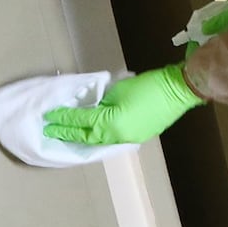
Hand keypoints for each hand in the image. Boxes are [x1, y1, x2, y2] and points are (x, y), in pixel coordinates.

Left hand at [44, 63, 204, 144]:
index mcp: (109, 123)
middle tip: (50, 131)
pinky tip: (92, 135)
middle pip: (85, 136)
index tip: (49, 116)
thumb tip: (90, 106)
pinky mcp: (137, 138)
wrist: (177, 90)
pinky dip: (98, 138)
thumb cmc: (147, 85)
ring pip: (98, 141)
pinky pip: (111, 141)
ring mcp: (127, 139)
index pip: (79, 121)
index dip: (63, 118)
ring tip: (68, 135)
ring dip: (82, 138)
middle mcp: (115, 136)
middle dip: (67, 133)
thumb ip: (101, 101)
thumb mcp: (118, 90)